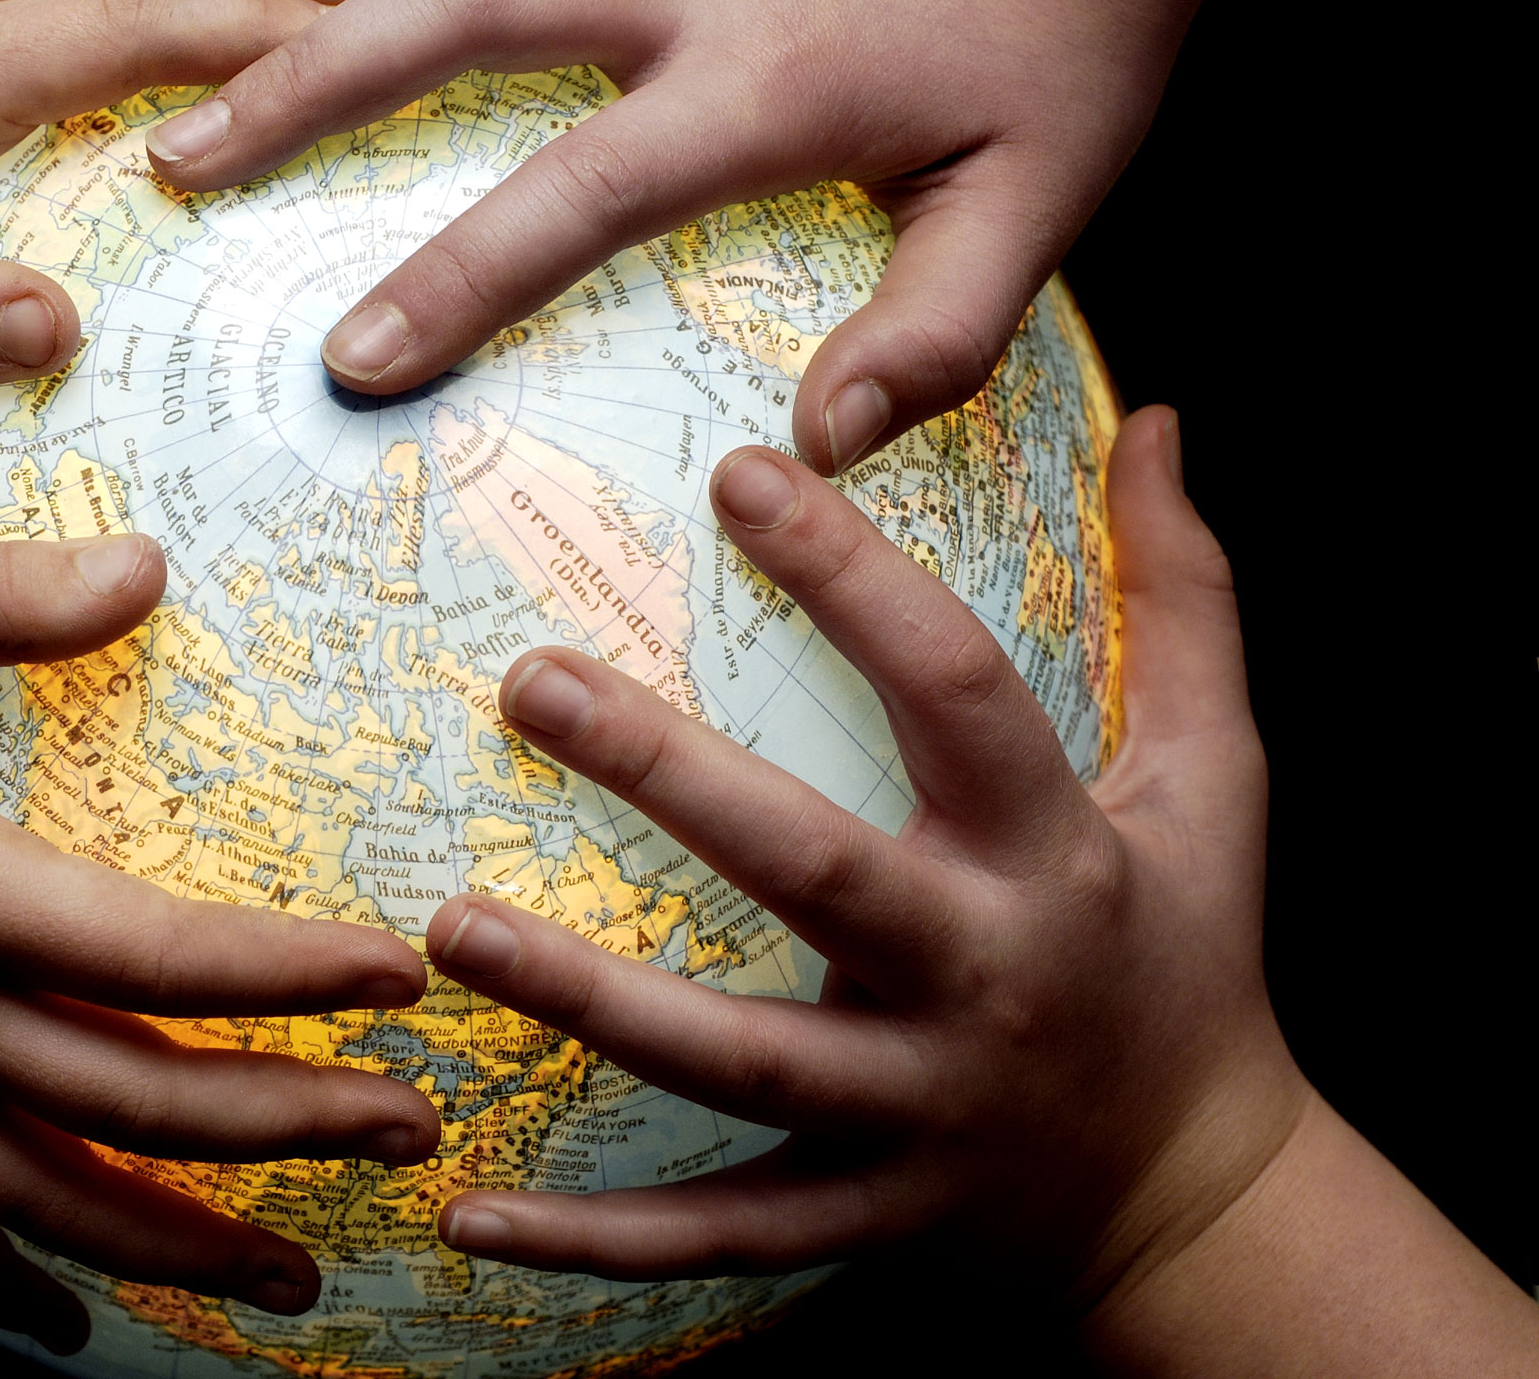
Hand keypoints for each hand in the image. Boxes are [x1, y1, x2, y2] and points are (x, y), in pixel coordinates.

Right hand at [0, 536, 438, 1350]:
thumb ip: (12, 598)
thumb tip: (152, 567)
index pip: (162, 958)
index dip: (292, 976)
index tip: (401, 979)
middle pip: (141, 1103)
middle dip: (292, 1122)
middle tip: (412, 1127)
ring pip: (56, 1202)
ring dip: (189, 1246)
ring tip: (301, 1273)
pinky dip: (11, 1287)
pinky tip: (71, 1326)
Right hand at [151, 0, 1247, 470]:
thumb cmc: (1058, 49)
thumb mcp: (1035, 203)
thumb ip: (936, 330)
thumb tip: (817, 448)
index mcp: (756, 78)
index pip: (576, 188)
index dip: (457, 275)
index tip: (350, 358)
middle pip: (448, 8)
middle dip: (300, 83)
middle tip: (183, 158)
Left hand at [415, 408, 1308, 1303]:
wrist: (1198, 1205)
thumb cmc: (1183, 960)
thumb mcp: (1217, 779)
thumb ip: (1185, 600)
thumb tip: (1157, 424)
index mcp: (1056, 857)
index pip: (958, 687)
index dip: (855, 575)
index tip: (739, 472)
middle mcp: (981, 984)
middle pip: (815, 867)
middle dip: (671, 776)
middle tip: (529, 679)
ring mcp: (913, 1115)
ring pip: (736, 1061)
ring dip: (589, 1001)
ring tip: (449, 928)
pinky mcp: (859, 1218)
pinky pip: (712, 1236)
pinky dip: (591, 1243)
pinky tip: (466, 1211)